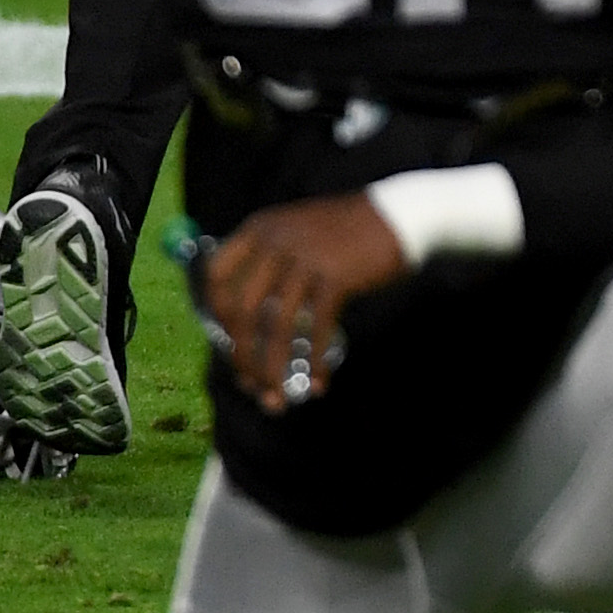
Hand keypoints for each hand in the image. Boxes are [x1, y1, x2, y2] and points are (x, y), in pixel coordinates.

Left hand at [204, 192, 408, 411]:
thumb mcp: (295, 231)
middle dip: (241, 355)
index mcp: (259, 228)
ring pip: (276, 326)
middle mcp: (276, 241)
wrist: (396, 214)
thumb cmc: (343, 232)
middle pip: (241, 309)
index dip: (216, 315)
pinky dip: (315, 361)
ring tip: (276, 398)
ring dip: (272, 368)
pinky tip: (319, 382)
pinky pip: (317, 329)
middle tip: (249, 385)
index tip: (228, 342)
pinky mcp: (335, 277)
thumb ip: (269, 262)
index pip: (216, 275)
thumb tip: (244, 320)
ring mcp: (306, 258)